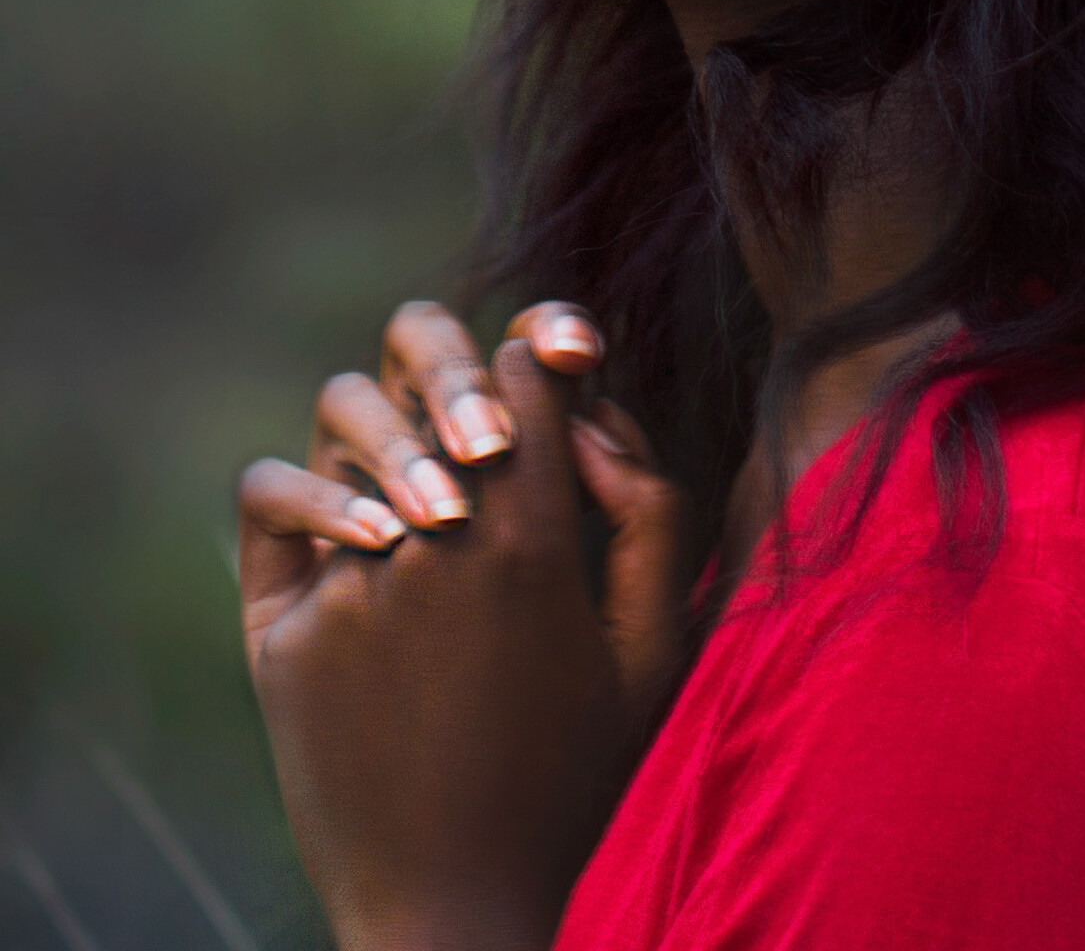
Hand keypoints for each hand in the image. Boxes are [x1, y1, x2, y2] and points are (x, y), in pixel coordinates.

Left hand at [238, 314, 681, 950]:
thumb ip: (652, 511)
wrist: (459, 912)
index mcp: (539, 539)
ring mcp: (351, 584)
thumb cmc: (579, 776)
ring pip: (350, 419)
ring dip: (394, 422)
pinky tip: (354, 515)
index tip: (561, 364)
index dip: (547, 347)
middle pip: (434, 367)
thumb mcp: (654, 646)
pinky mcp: (284, 632)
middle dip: (467, 367)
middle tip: (488, 405)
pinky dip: (308, 482)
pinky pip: (273, 500)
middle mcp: (438, 540)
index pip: (528, 366)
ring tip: (428, 469)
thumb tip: (593, 421)